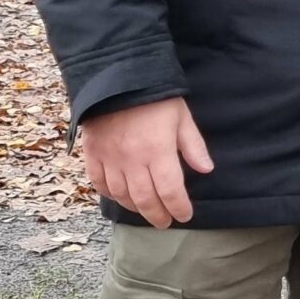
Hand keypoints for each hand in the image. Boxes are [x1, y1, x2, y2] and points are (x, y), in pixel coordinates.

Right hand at [79, 97, 213, 228]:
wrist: (116, 76)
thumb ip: (193, 145)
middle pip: (146, 199)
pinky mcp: (93, 153)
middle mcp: (133, 160)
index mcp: (158, 151)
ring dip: (136, 208)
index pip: (171, 191)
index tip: (184, 215)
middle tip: (165, 222)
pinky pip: (99, 183)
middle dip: (158, 215)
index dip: (179, 207)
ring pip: (122, 195)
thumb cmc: (154, 96)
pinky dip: (111, 194)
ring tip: (146, 211)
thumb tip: (206, 170)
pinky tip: (120, 196)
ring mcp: (110, 158)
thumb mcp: (181, 117)